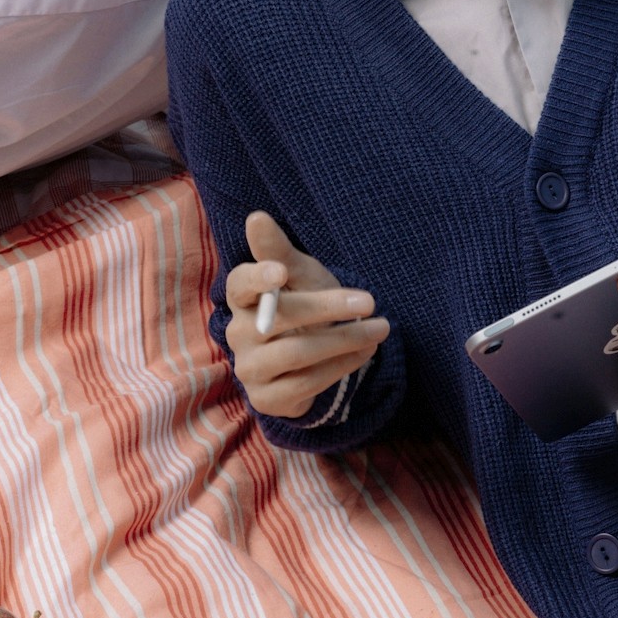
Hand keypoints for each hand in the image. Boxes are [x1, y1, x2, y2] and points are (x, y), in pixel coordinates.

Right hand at [224, 212, 389, 418]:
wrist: (314, 354)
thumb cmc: (304, 302)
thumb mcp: (300, 274)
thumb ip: (279, 250)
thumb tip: (256, 217)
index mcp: (243, 297)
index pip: (240, 284)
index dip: (258, 277)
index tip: (282, 271)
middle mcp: (238, 333)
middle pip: (278, 319)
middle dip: (327, 308)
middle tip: (370, 300)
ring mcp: (249, 369)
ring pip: (297, 353)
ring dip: (344, 340)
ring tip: (379, 329)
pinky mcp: (266, 399)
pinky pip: (306, 383)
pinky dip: (341, 366)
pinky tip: (365, 352)